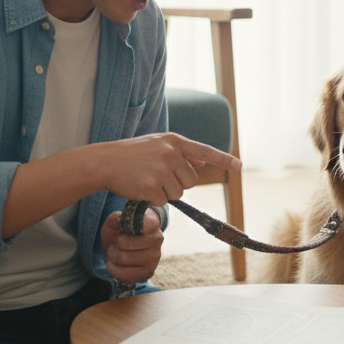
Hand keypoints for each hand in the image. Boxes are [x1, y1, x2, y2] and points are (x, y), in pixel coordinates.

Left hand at [100, 207, 163, 285]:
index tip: (124, 227)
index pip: (147, 223)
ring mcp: (155, 257)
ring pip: (123, 259)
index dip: (134, 225)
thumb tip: (119, 220)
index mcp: (151, 222)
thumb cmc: (121, 233)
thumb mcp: (115, 223)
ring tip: (114, 253)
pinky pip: (124, 275)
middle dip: (113, 244)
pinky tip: (114, 264)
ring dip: (112, 256)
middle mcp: (157, 239)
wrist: (125, 248)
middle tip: (115, 243)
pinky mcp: (149, 273)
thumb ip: (115, 219)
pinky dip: (113, 270)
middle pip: (124, 243)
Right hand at [103, 132, 240, 206]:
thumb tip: (203, 162)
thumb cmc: (131, 155)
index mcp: (174, 141)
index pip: (204, 151)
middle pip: (191, 181)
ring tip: (146, 180)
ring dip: (164, 193)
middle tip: (158, 178)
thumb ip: (181, 153)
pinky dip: (152, 200)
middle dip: (178, 184)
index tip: (239, 165)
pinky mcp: (152, 186)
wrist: (104, 162)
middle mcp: (171, 153)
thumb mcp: (157, 146)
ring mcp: (162, 170)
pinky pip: (163, 202)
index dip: (223, 159)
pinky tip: (140, 188)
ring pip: (178, 193)